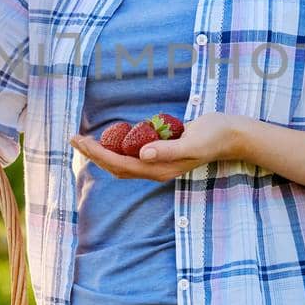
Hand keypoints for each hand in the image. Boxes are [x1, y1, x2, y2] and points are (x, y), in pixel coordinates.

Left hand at [70, 113, 249, 182]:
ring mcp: (158, 162)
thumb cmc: (213, 136)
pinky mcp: (161, 152)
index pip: (120, 164)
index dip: (98, 154)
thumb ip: (167, 149)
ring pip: (122, 161)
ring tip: (84, 139)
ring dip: (102, 152)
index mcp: (159, 169)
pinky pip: (132, 153)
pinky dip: (117, 146)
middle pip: (116, 166)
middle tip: (74, 138)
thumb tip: (141, 154)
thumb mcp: (192, 142)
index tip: (80, 140)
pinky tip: (110, 136)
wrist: (230, 135)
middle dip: (93, 154)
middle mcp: (155, 169)